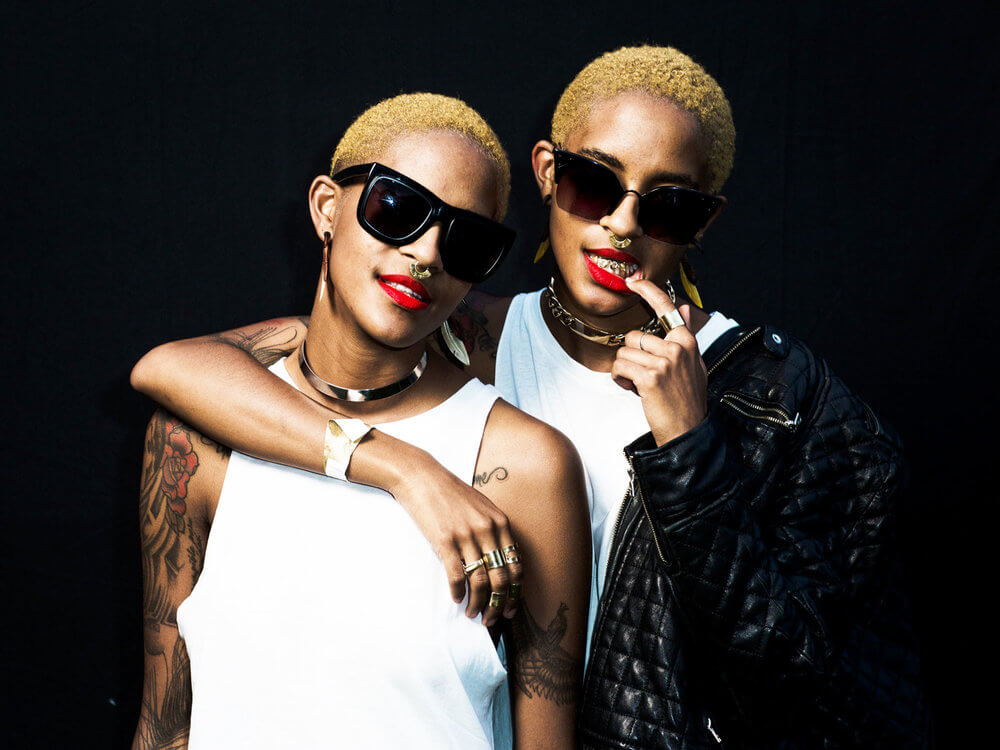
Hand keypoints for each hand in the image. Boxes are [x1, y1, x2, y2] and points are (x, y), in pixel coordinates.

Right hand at [388, 452, 523, 627]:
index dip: (515, 592)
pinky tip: (457, 599)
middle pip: (501, 578)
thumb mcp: (483, 508)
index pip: (516, 566)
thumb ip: (495, 531)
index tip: (510, 608)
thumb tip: (501, 562)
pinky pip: (457, 575)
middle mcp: (487, 530)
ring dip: (478, 603)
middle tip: (493, 619)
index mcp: (501, 523)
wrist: (423, 477)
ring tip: (474, 614)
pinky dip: (459, 592)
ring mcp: (466, 535)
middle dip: (499, 604)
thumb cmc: (452, 494)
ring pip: (480, 580)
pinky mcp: (444, 540)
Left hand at [611, 277, 708, 445]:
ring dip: (626, 370)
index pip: (666, 307)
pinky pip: (620, 367)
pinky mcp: (650, 377)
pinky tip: (634, 390)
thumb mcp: (694, 363)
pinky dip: (620, 379)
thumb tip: (685, 308)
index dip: (648, 291)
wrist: (687, 430)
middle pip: (634, 336)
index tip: (634, 282)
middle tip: (646, 376)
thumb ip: (686, 334)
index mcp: (687, 341)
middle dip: (633, 356)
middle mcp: (677, 348)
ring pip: (624, 352)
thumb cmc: (687, 398)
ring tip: (641, 385)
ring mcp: (664, 362)